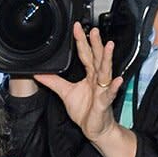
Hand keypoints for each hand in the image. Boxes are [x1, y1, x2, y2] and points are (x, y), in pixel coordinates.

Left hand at [34, 21, 121, 143]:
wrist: (94, 128)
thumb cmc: (85, 110)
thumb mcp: (65, 93)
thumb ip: (54, 82)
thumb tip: (40, 74)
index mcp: (89, 75)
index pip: (85, 54)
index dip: (81, 41)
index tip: (77, 28)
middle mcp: (97, 79)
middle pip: (97, 58)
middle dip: (96, 43)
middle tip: (94, 30)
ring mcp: (102, 89)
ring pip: (105, 71)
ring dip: (107, 58)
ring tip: (109, 46)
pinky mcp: (104, 102)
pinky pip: (110, 94)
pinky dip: (114, 87)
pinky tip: (117, 80)